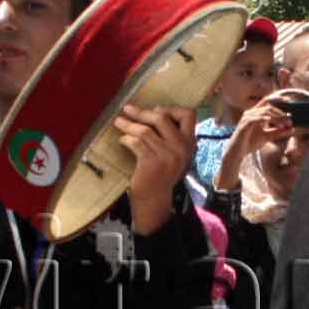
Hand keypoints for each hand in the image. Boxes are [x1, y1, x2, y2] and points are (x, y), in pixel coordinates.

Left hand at [115, 104, 197, 233]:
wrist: (155, 199)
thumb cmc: (161, 174)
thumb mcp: (174, 154)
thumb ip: (170, 136)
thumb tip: (151, 112)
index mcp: (189, 142)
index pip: (188, 114)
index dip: (171, 108)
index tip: (156, 110)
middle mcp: (181, 147)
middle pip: (162, 117)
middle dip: (141, 112)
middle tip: (128, 109)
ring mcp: (167, 155)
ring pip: (145, 130)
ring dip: (128, 124)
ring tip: (118, 122)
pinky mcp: (152, 162)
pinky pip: (136, 142)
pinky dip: (126, 139)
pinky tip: (122, 140)